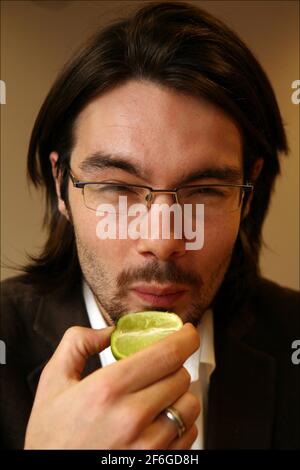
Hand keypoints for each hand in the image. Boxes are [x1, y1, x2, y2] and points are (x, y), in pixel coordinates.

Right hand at [24, 323, 199, 448]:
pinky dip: (180, 423)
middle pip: (181, 376)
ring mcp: (147, 446)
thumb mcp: (52, 382)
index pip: (166, 354)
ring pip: (190, 405)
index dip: (184, 338)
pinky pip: (189, 434)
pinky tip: (157, 423)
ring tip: (156, 399)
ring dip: (179, 396)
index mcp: (108, 390)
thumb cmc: (51, 438)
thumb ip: (76, 344)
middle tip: (156, 371)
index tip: (187, 333)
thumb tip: (108, 331)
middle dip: (173, 367)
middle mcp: (131, 418)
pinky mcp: (158, 464)